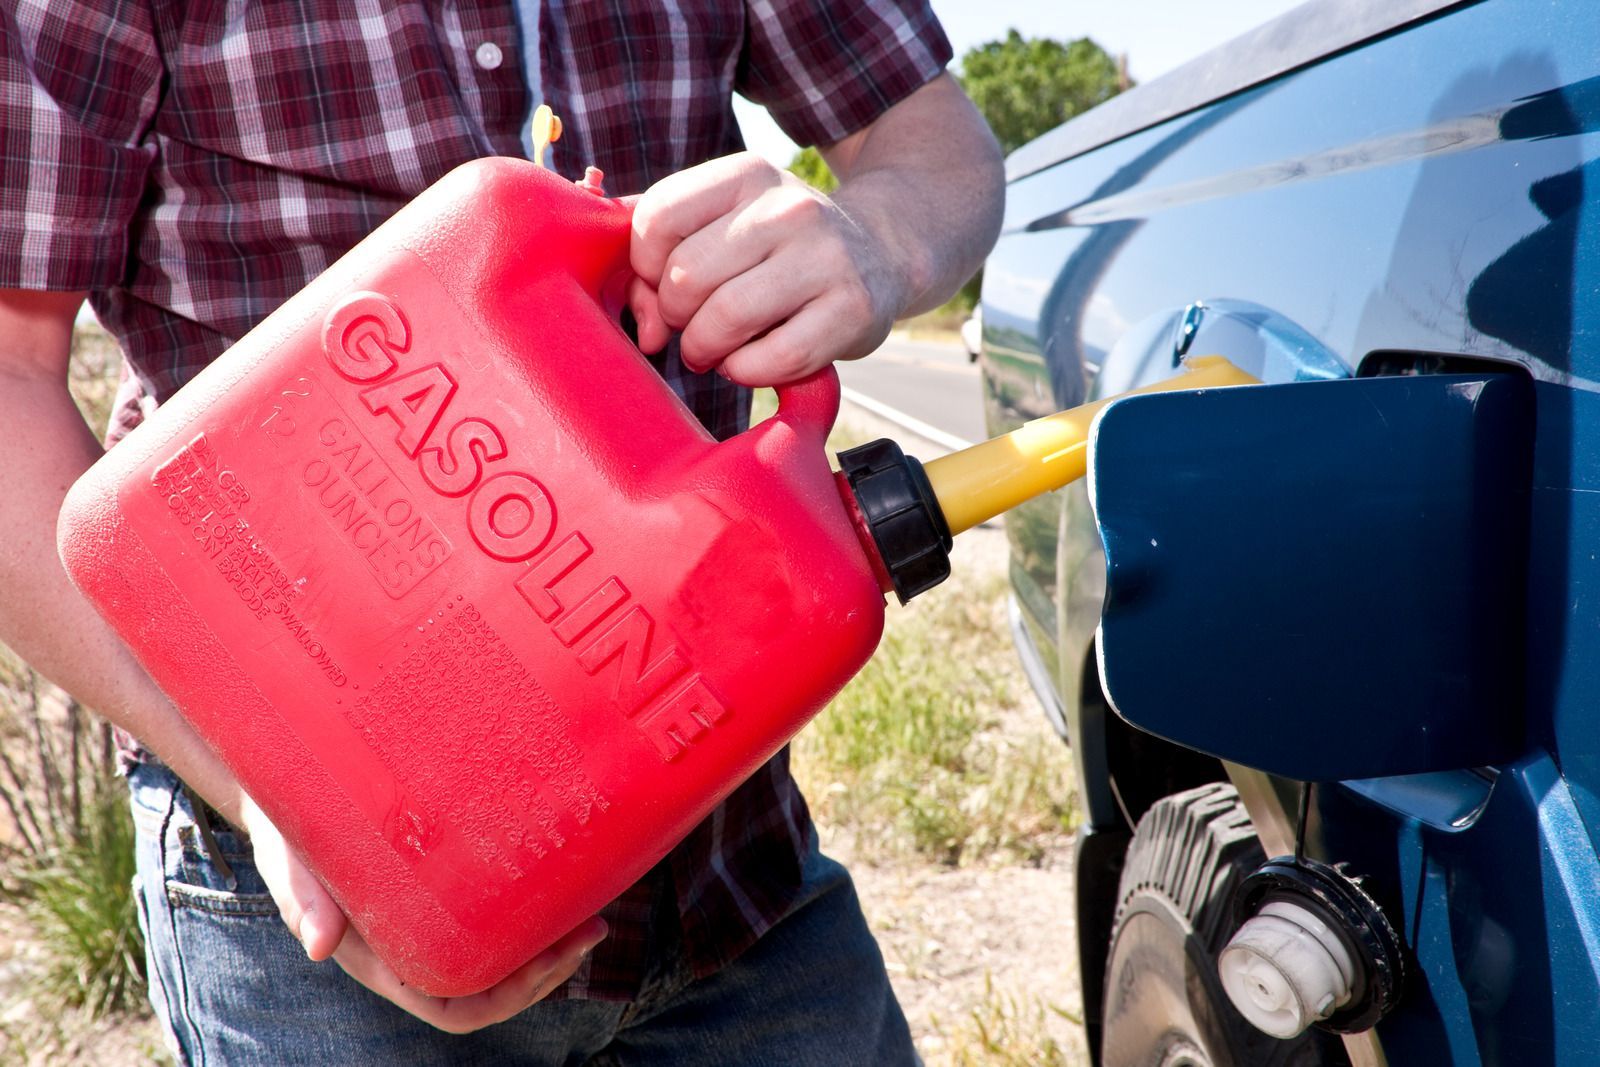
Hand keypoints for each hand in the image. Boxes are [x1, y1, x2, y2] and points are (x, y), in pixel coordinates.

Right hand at [239, 796, 607, 1032]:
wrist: (289, 795)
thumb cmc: (288, 835)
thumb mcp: (290, 863)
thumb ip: (302, 900)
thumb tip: (317, 946)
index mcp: (384, 960)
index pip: (454, 1007)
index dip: (508, 997)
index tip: (553, 959)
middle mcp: (415, 950)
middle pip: (493, 990)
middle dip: (547, 971)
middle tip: (592, 928)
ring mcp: (433, 923)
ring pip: (502, 958)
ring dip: (550, 945)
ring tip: (592, 912)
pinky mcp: (446, 889)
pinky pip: (497, 917)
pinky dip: (532, 910)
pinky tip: (564, 879)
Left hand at [627, 152, 908, 386]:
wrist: (883, 253)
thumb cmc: (781, 250)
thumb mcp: (728, 226)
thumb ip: (664, 260)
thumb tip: (644, 330)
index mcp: (747, 175)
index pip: (657, 220)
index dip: (645, 268)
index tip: (666, 284)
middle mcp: (788, 207)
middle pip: (686, 276)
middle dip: (675, 316)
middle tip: (692, 327)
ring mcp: (825, 257)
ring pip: (724, 319)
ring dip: (704, 350)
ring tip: (714, 351)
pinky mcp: (852, 310)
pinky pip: (771, 359)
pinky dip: (745, 372)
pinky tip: (751, 361)